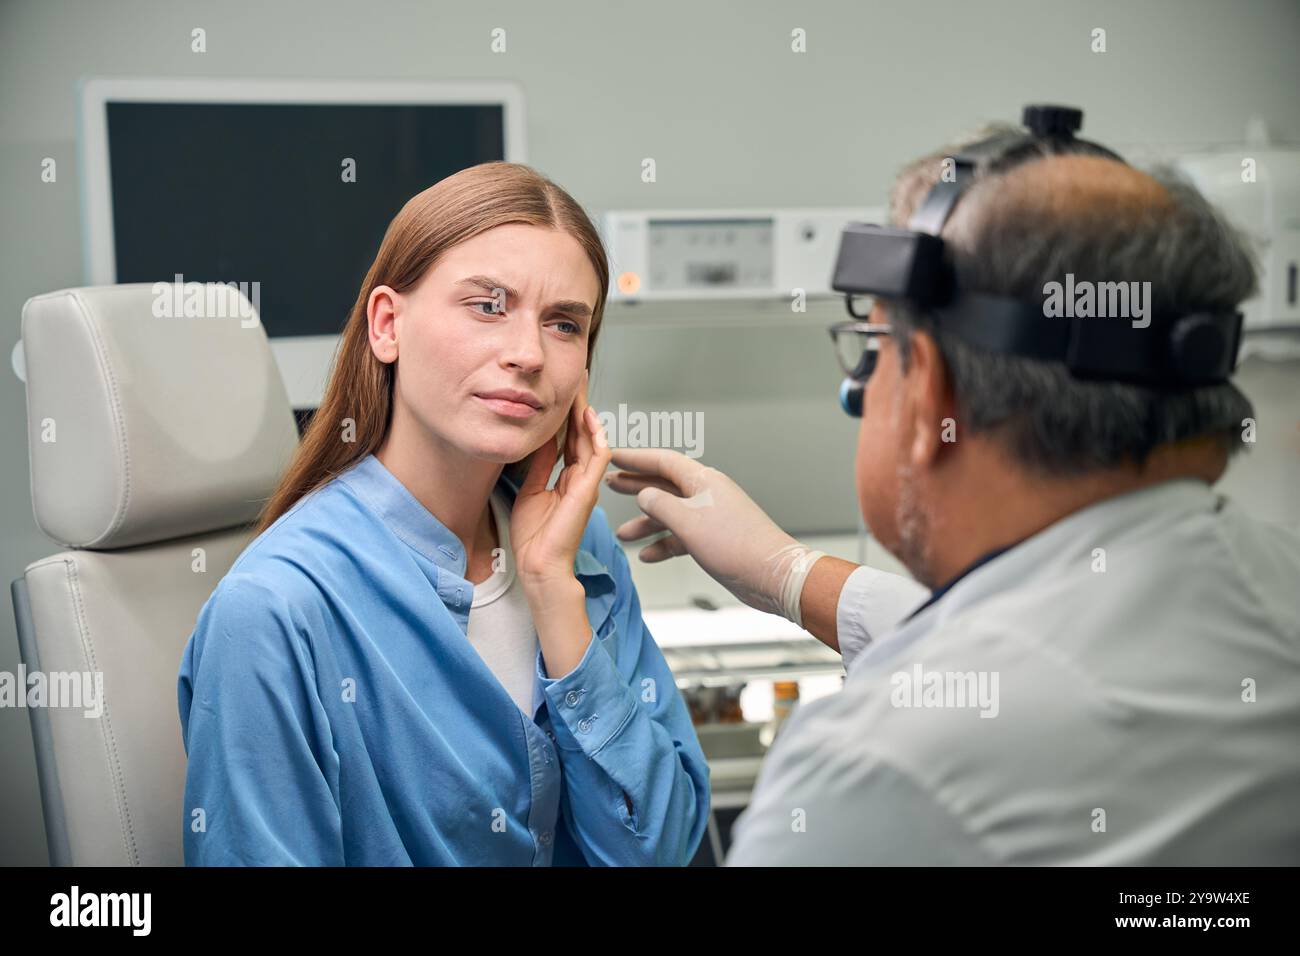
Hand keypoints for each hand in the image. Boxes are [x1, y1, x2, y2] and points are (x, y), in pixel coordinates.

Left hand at [510, 369, 611, 587]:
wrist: (538, 565)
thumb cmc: (534, 538)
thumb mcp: (530, 490)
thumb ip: (540, 466)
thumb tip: (541, 440)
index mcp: (567, 480)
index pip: (571, 440)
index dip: (568, 415)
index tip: (564, 392)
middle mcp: (580, 479)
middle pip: (583, 434)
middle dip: (580, 405)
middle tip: (579, 378)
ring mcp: (587, 484)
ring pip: (592, 440)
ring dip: (587, 414)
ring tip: (582, 389)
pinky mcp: (588, 490)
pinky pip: (599, 457)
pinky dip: (596, 436)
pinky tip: (589, 418)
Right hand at [604, 448, 819, 618]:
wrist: (772, 575)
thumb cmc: (737, 545)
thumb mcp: (688, 522)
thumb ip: (660, 505)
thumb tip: (644, 495)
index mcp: (703, 481)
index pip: (662, 461)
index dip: (636, 458)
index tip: (614, 456)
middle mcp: (706, 495)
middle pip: (664, 484)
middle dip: (636, 485)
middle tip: (610, 483)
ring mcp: (710, 518)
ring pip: (670, 514)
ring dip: (645, 524)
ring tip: (621, 533)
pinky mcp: (713, 540)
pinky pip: (681, 536)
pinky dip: (663, 544)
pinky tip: (647, 555)